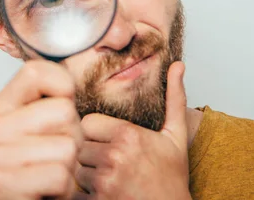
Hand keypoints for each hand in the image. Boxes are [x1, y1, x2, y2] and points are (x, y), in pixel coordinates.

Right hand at [0, 60, 82, 199]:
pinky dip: (63, 188)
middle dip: (72, 135)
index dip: (63, 86)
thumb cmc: (35, 169)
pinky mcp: (3, 185)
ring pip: (67, 145)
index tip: (61, 107)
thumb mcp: (36, 126)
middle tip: (54, 154)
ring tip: (49, 172)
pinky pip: (60, 176)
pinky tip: (46, 190)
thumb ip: (47, 100)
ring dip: (69, 165)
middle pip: (64, 111)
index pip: (36, 70)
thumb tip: (69, 78)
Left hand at [75, 61, 190, 199]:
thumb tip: (178, 65)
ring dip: (86, 174)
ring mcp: (105, 182)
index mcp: (128, 135)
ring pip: (75, 168)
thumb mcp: (175, 136)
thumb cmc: (172, 177)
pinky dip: (84, 194)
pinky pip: (75, 191)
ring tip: (105, 177)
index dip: (93, 133)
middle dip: (88, 153)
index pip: (86, 123)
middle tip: (105, 161)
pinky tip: (102, 192)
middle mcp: (114, 156)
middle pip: (78, 145)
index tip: (105, 141)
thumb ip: (174, 98)